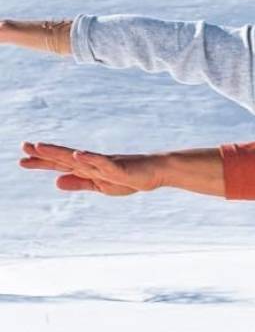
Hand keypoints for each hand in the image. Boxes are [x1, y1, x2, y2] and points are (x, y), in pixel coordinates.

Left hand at [19, 142, 161, 195]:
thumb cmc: (129, 178)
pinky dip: (89, 158)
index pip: (60, 164)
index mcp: (88, 168)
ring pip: (78, 157)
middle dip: (44, 153)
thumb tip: (56, 181)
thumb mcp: (100, 185)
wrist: (156, 172)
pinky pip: (102, 162)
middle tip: (23, 146)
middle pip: (64, 158)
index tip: (22, 160)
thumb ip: (79, 182)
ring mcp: (105, 163)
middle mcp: (93, 162)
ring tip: (40, 147)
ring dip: (58, 152)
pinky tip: (77, 154)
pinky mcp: (118, 167)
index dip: (41, 162)